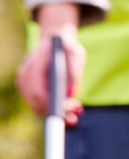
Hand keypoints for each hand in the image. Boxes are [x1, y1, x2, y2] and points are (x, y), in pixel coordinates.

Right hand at [16, 3, 85, 123]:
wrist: (55, 39)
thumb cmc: (67, 48)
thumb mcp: (76, 55)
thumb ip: (74, 73)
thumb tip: (71, 93)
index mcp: (35, 64)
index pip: (38, 92)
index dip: (50, 106)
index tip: (64, 116)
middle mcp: (25, 73)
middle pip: (36, 102)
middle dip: (55, 113)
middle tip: (73, 119)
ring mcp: (23, 80)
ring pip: (35, 105)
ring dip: (53, 113)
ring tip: (73, 115)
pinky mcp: (26, 86)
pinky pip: (36, 102)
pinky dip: (49, 108)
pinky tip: (64, 110)